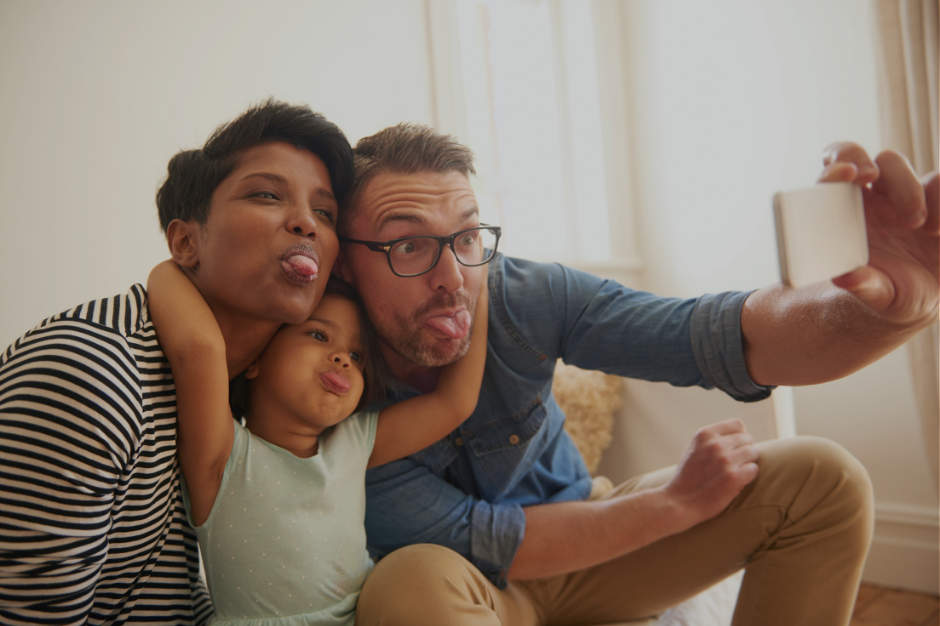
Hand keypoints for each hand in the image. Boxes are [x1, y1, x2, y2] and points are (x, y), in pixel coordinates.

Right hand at [660, 419, 759, 527]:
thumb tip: (739, 434)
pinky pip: (754, 469)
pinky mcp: (733, 478)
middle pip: (747, 439)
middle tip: (734, 464)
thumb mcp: (693, 448)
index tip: (733, 448)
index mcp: (704, 434)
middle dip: (744, 451)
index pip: (737, 425)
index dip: (738, 437)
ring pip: (753, 453)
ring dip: (747, 463)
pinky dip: (748, 476)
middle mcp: (715, 444)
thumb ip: (712, 439)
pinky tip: (736, 481)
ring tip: (735, 472)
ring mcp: (725, 461)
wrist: (679, 502)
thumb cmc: (688, 476)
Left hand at [819, 143, 938, 327]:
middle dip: (887, 173)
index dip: (841, 160)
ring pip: (909, 168)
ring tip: (922, 229)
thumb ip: (862, 285)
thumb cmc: (891, 294)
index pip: (837, 171)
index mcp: (850, 213)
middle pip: (879, 162)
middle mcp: (878, 199)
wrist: (926, 300)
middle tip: (880, 187)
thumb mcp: (878, 296)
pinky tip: (937, 232)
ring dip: (913, 193)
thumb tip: (845, 277)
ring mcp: (910, 197)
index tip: (850, 173)